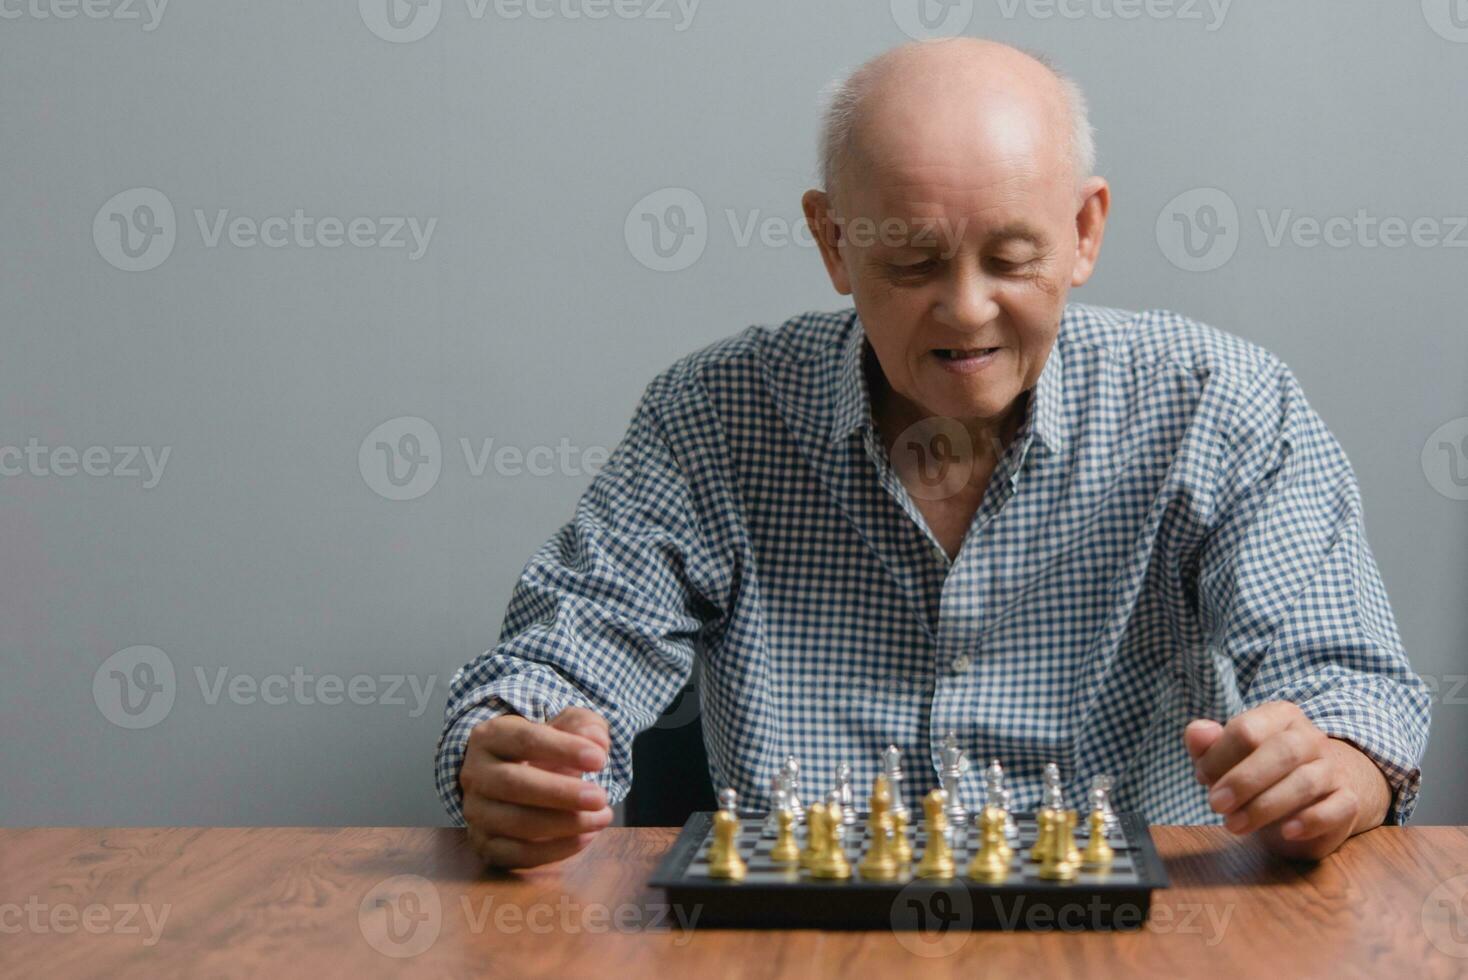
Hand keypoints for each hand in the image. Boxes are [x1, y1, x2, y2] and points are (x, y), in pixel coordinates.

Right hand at [460, 706, 613, 868]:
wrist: (522, 779)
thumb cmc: (546, 749)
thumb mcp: (566, 726)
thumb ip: (583, 726)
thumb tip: (597, 741)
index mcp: (491, 736)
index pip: (525, 740)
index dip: (564, 750)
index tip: (600, 760)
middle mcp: (475, 774)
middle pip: (514, 783)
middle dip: (561, 792)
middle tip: (601, 797)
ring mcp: (475, 811)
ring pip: (515, 822)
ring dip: (564, 823)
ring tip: (602, 817)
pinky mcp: (483, 844)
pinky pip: (516, 854)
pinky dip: (554, 850)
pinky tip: (586, 837)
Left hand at [1185, 701, 1390, 859]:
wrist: (1320, 791)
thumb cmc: (1262, 770)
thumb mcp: (1230, 755)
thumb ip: (1208, 744)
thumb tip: (1197, 732)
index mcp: (1279, 717)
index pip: (1247, 730)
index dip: (1219, 756)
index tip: (1202, 778)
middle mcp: (1310, 738)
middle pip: (1281, 752)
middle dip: (1243, 780)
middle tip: (1216, 804)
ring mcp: (1332, 769)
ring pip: (1305, 782)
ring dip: (1265, 806)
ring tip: (1235, 825)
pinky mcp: (1348, 801)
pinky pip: (1336, 808)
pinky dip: (1310, 821)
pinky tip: (1286, 832)